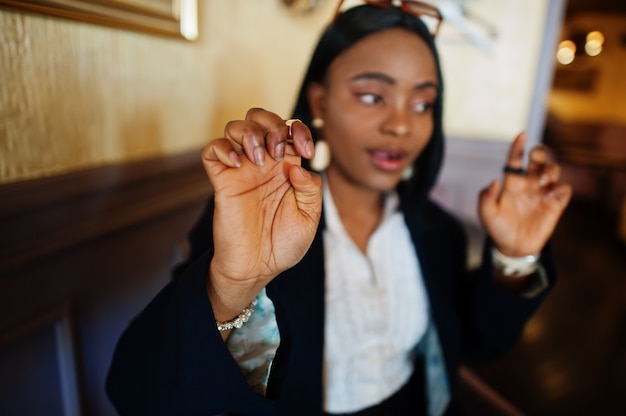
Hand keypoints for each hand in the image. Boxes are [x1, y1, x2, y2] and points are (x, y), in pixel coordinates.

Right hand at [201, 108, 321, 320]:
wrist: (257, 268)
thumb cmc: (283, 244)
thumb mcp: (309, 217)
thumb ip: (310, 188)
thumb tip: (295, 164)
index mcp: (287, 167)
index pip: (289, 130)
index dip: (299, 129)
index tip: (305, 149)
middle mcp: (263, 163)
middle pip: (260, 119)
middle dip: (271, 123)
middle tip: (278, 150)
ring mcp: (241, 170)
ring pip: (236, 128)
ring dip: (249, 133)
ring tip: (258, 160)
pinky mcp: (221, 181)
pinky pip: (212, 150)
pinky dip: (223, 147)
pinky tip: (238, 163)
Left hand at [478, 132, 571, 256]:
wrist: (514, 248)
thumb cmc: (499, 229)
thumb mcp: (487, 215)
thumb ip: (485, 198)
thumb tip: (493, 181)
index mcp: (512, 182)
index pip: (516, 159)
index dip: (518, 146)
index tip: (521, 134)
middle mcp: (529, 183)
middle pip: (538, 159)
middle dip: (540, 152)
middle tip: (535, 159)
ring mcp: (543, 192)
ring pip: (553, 170)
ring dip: (550, 170)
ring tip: (542, 181)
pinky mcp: (555, 204)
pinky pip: (564, 189)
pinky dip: (560, 188)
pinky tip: (550, 195)